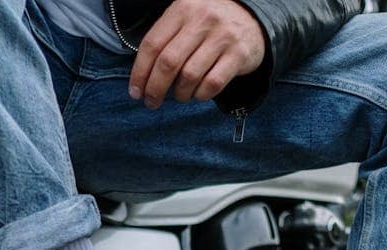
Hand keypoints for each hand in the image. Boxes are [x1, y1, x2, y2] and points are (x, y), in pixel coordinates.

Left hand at [127, 0, 264, 108]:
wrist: (251, 18)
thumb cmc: (208, 25)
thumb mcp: (185, 19)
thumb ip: (165, 40)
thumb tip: (143, 78)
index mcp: (182, 8)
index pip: (152, 45)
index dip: (140, 72)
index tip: (135, 92)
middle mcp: (202, 19)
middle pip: (169, 62)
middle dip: (155, 88)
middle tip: (152, 102)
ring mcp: (223, 36)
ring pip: (190, 76)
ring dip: (180, 94)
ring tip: (180, 96)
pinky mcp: (239, 54)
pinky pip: (212, 84)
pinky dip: (201, 95)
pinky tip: (198, 93)